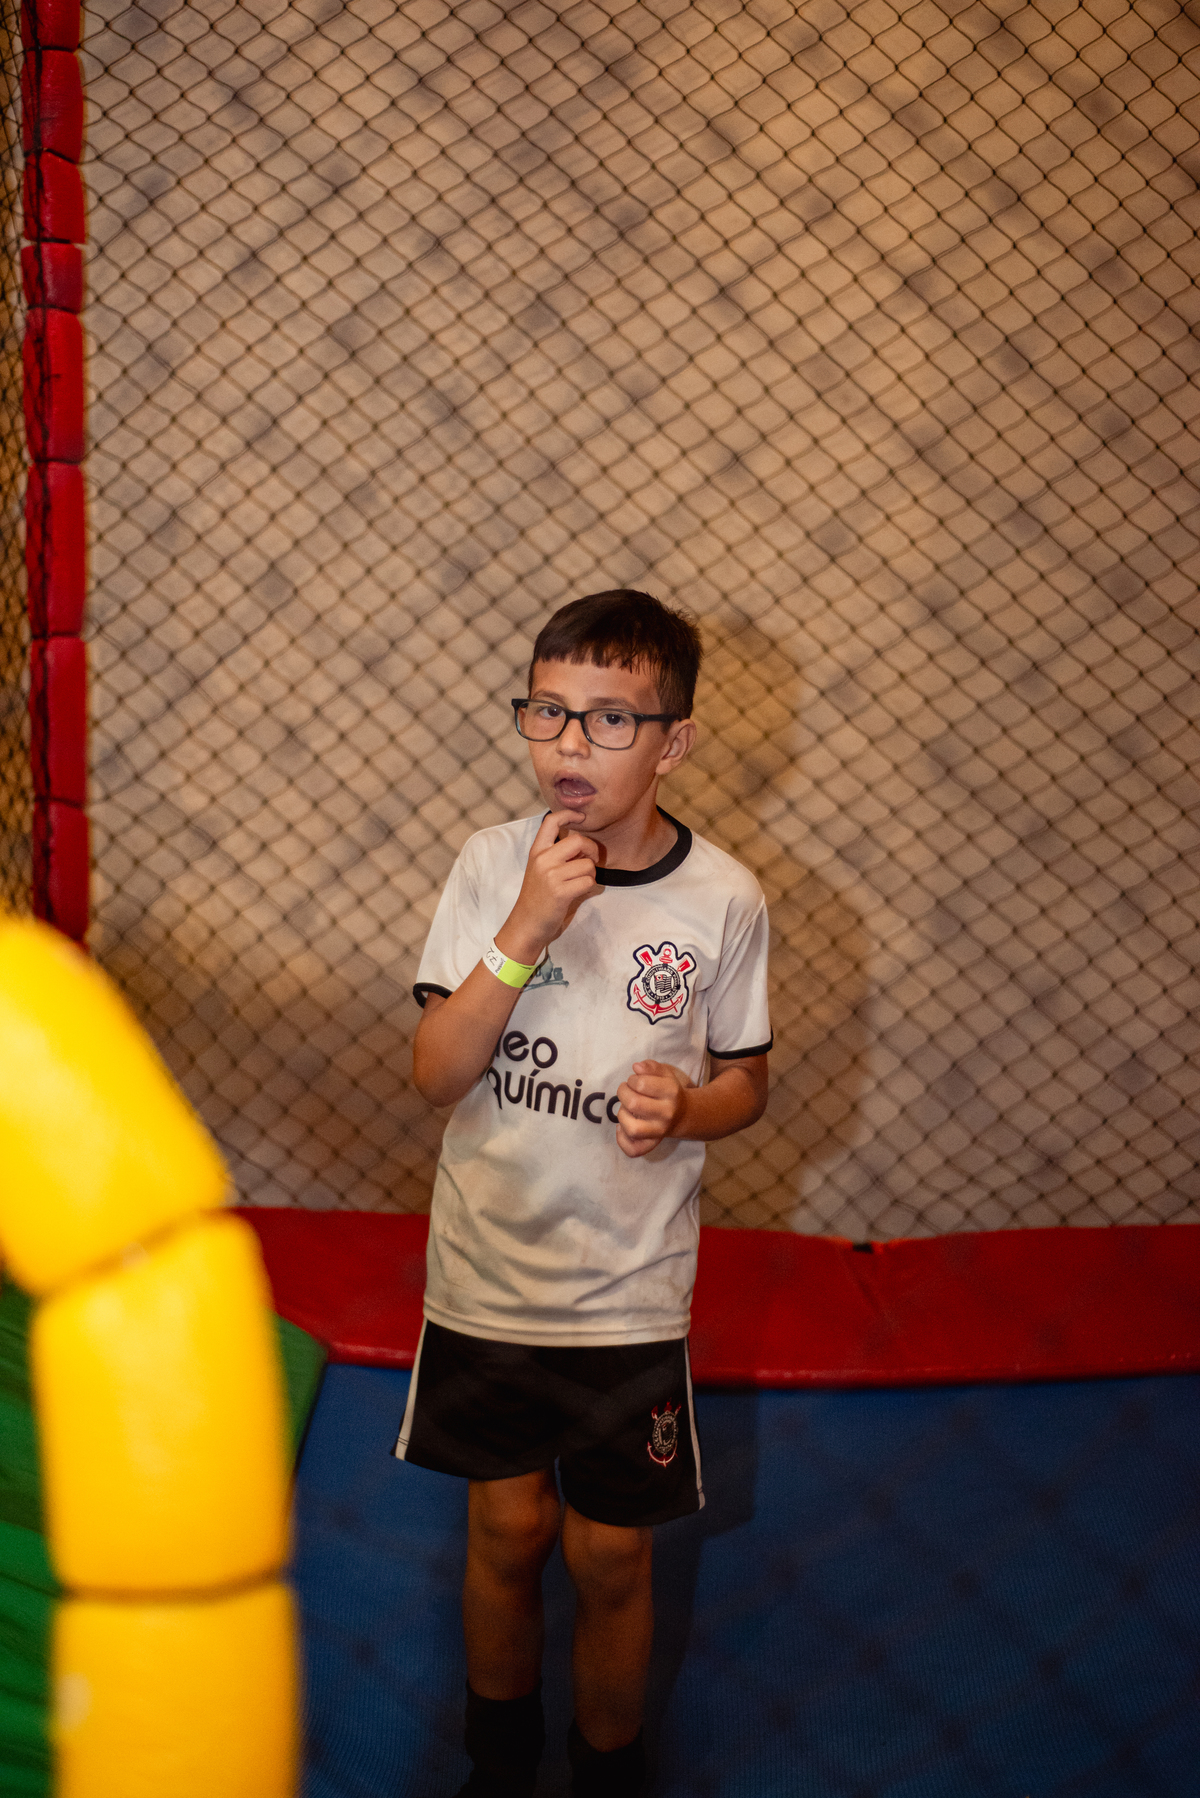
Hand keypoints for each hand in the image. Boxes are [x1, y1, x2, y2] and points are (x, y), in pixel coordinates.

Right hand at [496, 809, 601, 963]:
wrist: (526, 924)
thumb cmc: (537, 898)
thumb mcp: (540, 870)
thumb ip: (557, 855)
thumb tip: (584, 845)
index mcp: (537, 851)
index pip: (551, 821)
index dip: (569, 814)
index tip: (581, 816)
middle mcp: (542, 859)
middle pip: (578, 840)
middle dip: (592, 850)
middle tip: (590, 860)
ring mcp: (551, 875)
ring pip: (587, 864)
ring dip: (590, 874)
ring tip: (578, 883)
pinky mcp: (560, 891)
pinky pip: (588, 881)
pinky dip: (589, 887)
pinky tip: (577, 892)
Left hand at [614, 1060, 692, 1158]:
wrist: (684, 1114)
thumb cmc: (668, 1091)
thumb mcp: (664, 1074)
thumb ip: (651, 1066)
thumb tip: (637, 1067)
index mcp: (671, 1092)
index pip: (641, 1084)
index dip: (632, 1079)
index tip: (634, 1081)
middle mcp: (667, 1113)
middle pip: (633, 1104)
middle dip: (623, 1093)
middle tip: (626, 1091)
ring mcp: (660, 1131)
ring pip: (632, 1128)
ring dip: (621, 1115)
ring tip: (625, 1108)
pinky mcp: (652, 1144)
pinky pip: (633, 1150)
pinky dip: (622, 1140)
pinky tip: (621, 1127)